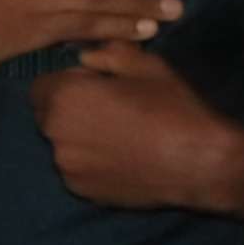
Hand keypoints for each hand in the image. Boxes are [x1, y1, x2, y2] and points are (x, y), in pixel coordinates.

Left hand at [33, 40, 243, 211]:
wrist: (202, 163)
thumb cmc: (173, 107)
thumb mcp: (145, 66)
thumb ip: (107, 54)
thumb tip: (85, 56)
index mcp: (64, 98)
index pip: (42, 86)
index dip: (67, 83)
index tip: (96, 85)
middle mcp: (54, 134)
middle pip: (48, 116)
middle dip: (69, 110)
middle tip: (110, 111)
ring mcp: (65, 166)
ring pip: (62, 144)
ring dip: (79, 138)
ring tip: (120, 137)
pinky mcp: (80, 190)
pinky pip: (76, 169)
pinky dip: (91, 162)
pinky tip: (123, 159)